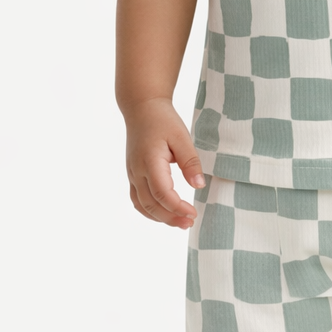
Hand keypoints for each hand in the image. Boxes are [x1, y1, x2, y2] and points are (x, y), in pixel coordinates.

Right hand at [123, 98, 204, 229]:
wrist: (142, 108)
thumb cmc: (163, 120)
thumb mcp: (182, 137)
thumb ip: (190, 162)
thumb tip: (199, 185)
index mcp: (149, 161)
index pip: (162, 193)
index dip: (177, 207)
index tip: (193, 213)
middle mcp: (137, 170)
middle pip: (151, 204)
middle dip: (170, 218)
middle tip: (190, 223)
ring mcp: (132, 173)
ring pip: (142, 205)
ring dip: (159, 218)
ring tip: (180, 222)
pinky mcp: (132, 174)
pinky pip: (137, 199)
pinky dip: (149, 211)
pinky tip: (164, 214)